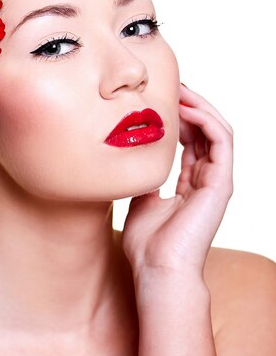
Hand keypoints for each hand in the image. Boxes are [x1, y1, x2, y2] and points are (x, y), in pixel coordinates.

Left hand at [121, 83, 233, 279]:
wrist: (157, 270)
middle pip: (205, 131)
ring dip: (199, 106)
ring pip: (217, 130)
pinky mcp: (221, 184)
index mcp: (190, 184)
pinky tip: (186, 109)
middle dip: (189, 105)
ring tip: (178, 90)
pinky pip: (221, 141)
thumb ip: (144, 179)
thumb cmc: (146, 244)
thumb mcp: (140, 200)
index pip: (190, 140)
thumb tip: (133, 158)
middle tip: (170, 85)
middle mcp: (206, 179)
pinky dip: (206, 120)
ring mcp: (216, 181)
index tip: (158, 98)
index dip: (177, 117)